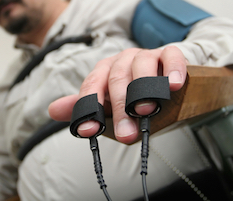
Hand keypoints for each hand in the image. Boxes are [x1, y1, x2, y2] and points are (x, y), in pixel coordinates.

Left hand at [48, 46, 186, 143]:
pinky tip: (173, 85)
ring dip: (143, 88)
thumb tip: (53, 111)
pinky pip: (171, 57)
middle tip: (126, 134)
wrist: (164, 84)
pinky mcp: (169, 54)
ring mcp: (147, 56)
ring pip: (142, 65)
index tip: (89, 131)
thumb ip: (88, 107)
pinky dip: (173, 70)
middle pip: (117, 79)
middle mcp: (123, 60)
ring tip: (146, 109)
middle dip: (120, 107)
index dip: (89, 107)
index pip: (93, 85)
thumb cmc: (135, 96)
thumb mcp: (111, 105)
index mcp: (106, 71)